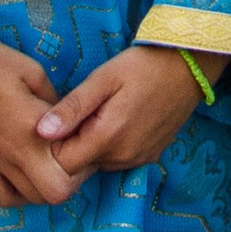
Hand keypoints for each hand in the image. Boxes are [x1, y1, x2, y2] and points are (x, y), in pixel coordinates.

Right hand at [0, 24, 73, 207]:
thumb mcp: (31, 70)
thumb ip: (55, 101)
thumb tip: (68, 121)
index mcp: (31, 126)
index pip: (70, 162)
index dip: (86, 152)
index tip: (88, 136)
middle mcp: (12, 152)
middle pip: (55, 193)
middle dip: (73, 178)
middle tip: (74, 154)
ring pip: (29, 199)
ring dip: (48, 186)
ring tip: (52, 163)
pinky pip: (2, 196)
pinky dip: (19, 194)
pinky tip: (25, 175)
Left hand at [33, 43, 209, 178]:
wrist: (189, 65)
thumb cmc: (143, 65)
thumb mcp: (103, 79)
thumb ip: (72, 107)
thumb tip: (41, 132)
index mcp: (109, 138)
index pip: (63, 164)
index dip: (54, 144)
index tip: (58, 119)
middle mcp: (124, 157)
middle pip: (80, 166)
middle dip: (72, 144)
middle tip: (80, 111)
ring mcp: (139, 160)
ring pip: (99, 164)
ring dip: (92, 145)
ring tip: (100, 112)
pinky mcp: (150, 156)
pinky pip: (118, 160)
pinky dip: (111, 145)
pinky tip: (117, 118)